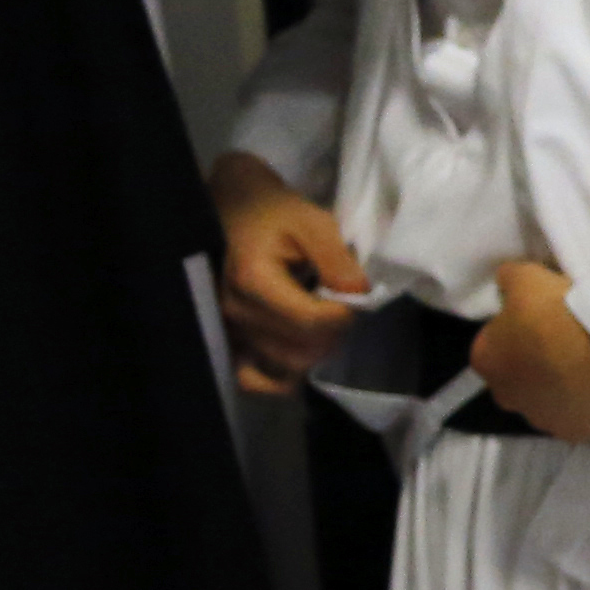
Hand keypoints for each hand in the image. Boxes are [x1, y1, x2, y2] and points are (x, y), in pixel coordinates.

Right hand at [210, 154, 366, 394]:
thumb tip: (359, 296)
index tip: (356, 295)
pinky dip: (281, 377)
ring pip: (286, 366)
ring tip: (323, 320)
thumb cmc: (276, 214)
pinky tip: (300, 354)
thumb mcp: (314, 223)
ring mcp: (229, 330)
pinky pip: (253, 379)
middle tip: (341, 306)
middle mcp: (236, 312)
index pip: (310, 322)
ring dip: (316, 349)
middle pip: (300, 349)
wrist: (237, 211)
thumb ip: (338, 260)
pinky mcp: (229, 339)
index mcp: (253, 281)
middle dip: (334, 332)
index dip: (344, 315)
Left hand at [473, 260, 589, 441]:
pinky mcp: (574, 431)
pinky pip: (575, 417)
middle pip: (516, 379)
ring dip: (557, 387)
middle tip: (561, 342)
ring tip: (584, 363)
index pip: (494, 345)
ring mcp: (540, 417)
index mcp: (484, 360)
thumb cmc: (556, 309)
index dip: (516, 332)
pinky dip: (583, 406)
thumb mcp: (524, 276)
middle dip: (532, 366)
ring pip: (545, 401)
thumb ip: (508, 280)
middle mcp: (504, 396)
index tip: (539, 320)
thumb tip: (506, 282)